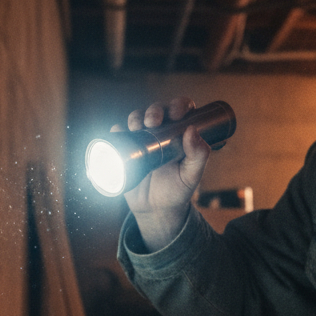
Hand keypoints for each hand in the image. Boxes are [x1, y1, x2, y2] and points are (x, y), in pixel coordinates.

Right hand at [115, 97, 211, 250]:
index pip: (181, 109)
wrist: (155, 209)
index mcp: (181, 132)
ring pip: (137, 118)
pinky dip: (117, 130)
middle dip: (154, 110)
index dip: (178, 105)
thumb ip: (199, 155)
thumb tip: (192, 129)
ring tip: (136, 127)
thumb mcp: (192, 175)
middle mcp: (161, 131)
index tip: (176, 115)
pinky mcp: (125, 148)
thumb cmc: (178, 190)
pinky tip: (118, 131)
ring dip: (135, 117)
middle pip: (157, 110)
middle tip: (153, 121)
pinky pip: (118, 134)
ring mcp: (142, 139)